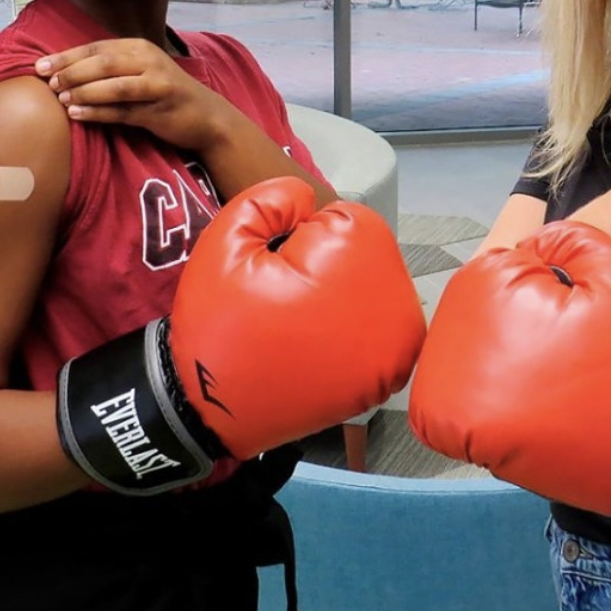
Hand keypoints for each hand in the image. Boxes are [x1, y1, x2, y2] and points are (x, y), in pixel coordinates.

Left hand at [36, 39, 227, 152]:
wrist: (207, 117)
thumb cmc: (166, 93)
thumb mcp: (142, 70)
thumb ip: (112, 66)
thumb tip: (64, 70)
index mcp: (141, 47)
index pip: (97, 47)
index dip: (67, 56)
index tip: (40, 66)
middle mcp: (150, 62)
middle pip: (104, 63)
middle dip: (72, 72)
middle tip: (48, 84)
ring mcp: (157, 86)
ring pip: (113, 86)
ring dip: (83, 91)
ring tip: (60, 99)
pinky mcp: (159, 111)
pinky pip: (123, 111)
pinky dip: (97, 112)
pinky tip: (78, 114)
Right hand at [57, 177, 426, 490]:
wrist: (211, 413)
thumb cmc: (218, 325)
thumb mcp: (224, 241)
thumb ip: (271, 198)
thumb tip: (308, 197)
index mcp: (359, 264)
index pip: (347, 219)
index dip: (302, 238)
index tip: (274, 272)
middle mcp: (395, 306)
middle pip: (368, 253)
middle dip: (329, 264)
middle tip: (283, 300)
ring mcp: (398, 348)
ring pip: (374, 288)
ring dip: (344, 294)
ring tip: (298, 323)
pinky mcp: (390, 377)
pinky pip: (378, 328)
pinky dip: (352, 328)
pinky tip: (315, 344)